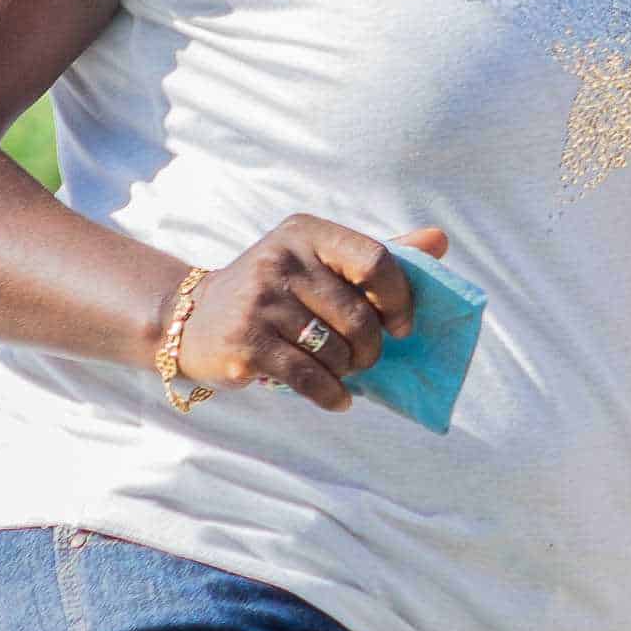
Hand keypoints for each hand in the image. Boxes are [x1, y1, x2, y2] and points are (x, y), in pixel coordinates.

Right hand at [173, 216, 443, 413]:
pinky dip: (332, 395)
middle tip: (364, 358)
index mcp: (306, 233)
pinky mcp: (246, 344)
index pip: (375, 260)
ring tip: (338, 370)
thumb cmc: (273, 291)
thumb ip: (377, 255)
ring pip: (336, 351)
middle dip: (371, 348)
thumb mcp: (317, 261)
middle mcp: (281, 260)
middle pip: (360, 316)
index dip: (400, 299)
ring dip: (348, 371)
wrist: (191, 320)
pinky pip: (310, 378)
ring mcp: (260, 303)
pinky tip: (337, 398)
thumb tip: (439, 240)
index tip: (400, 325)